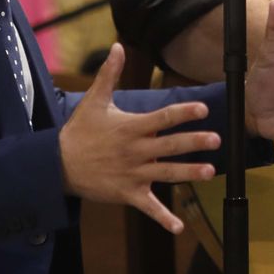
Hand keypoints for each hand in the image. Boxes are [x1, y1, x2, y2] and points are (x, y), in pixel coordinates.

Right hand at [58, 43, 220, 233]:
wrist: (57, 165)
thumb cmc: (80, 131)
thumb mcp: (95, 101)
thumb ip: (110, 74)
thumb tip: (119, 46)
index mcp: (131, 128)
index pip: (162, 118)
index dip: (183, 113)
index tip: (204, 109)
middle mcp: (135, 151)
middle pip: (169, 146)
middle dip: (193, 142)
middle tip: (216, 139)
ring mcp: (132, 174)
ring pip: (166, 173)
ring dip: (188, 173)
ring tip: (210, 172)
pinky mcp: (127, 194)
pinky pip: (148, 207)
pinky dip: (163, 218)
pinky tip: (179, 227)